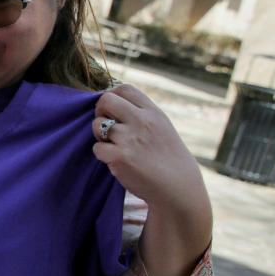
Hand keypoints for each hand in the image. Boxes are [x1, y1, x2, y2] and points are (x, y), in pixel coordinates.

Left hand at [91, 85, 208, 214]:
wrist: (178, 187)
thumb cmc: (168, 158)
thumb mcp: (161, 128)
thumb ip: (141, 115)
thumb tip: (112, 104)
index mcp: (153, 112)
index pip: (124, 89)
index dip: (112, 96)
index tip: (113, 110)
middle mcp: (142, 122)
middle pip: (105, 100)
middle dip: (100, 111)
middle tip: (106, 126)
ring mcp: (129, 139)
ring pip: (97, 125)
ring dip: (100, 135)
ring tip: (114, 145)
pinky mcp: (119, 157)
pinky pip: (97, 148)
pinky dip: (102, 155)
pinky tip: (116, 161)